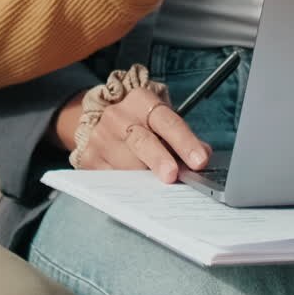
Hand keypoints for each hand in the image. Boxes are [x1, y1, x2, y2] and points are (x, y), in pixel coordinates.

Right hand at [77, 87, 210, 182]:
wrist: (99, 119)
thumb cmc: (139, 123)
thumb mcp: (160, 118)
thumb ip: (182, 137)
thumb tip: (204, 155)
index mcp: (141, 101)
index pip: (166, 120)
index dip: (184, 141)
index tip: (199, 160)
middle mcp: (118, 116)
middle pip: (142, 141)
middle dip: (159, 159)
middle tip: (173, 176)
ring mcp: (100, 137)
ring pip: (126, 165)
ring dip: (145, 181)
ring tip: (160, 190)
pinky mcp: (89, 159)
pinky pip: (110, 180)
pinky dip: (127, 189)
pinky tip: (138, 193)